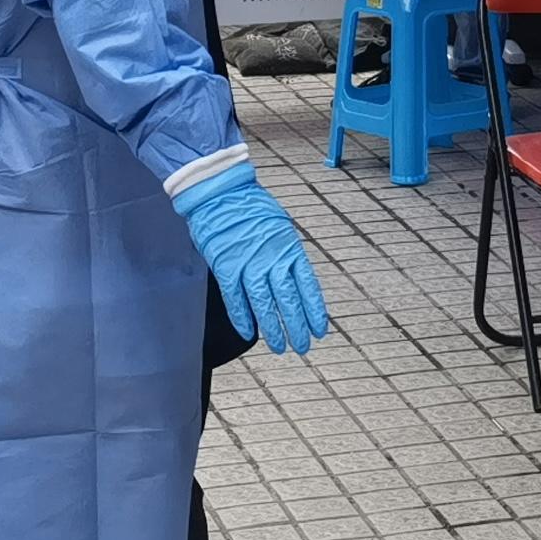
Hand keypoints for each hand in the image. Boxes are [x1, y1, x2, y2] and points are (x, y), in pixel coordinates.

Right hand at [172, 160, 331, 354]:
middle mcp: (272, 259)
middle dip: (297, 326)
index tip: (320, 329)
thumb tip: (294, 280)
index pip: (307, 286)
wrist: (221, 192)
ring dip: (272, 328)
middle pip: (288, 300)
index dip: (314, 310)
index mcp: (289, 248)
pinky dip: (243, 317)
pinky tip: (249, 333)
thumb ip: (286, 254)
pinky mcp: (226, 267)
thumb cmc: (250, 208)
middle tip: (302, 346)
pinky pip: (236, 299)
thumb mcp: (280, 227)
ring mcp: (248, 264)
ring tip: (279, 347)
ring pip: (264, 304)